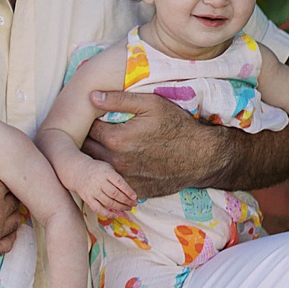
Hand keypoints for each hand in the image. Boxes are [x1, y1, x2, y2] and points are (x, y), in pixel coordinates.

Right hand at [75, 159, 136, 216]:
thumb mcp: (108, 168)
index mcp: (106, 173)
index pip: (119, 183)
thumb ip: (117, 178)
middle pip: (115, 194)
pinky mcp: (87, 198)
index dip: (128, 191)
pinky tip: (115, 215)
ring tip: (128, 208)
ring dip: (120, 207)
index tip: (135, 197)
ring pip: (108, 202)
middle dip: (126, 201)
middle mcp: (98, 182)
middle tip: (134, 204)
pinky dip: (107, 214)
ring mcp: (92, 191)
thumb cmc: (97, 170)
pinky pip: (98, 209)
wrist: (78, 171)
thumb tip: (129, 193)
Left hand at [82, 91, 221, 196]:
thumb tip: (90, 96)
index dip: (87, 123)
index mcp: (116, 139)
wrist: (202, 156)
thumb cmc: (178, 127)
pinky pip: (111, 183)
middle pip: (86, 151)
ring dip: (95, 159)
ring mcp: (123, 180)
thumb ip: (118, 99)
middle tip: (95, 134)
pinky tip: (118, 165)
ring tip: (104, 148)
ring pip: (96, 169)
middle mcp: (116, 162)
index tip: (92, 120)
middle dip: (87, 141)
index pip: (86, 130)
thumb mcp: (151, 104)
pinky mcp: (132, 191)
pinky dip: (110, 175)